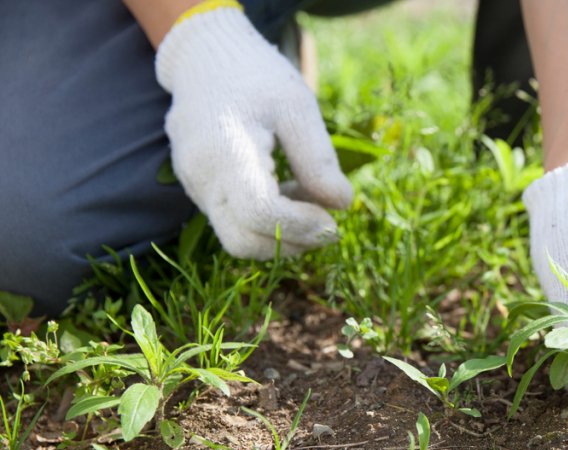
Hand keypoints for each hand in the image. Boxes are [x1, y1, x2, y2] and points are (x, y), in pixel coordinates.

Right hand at [155, 6, 351, 257]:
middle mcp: (202, 177)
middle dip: (291, 241)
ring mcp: (195, 186)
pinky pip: (232, 222)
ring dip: (280, 233)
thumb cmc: (255, 76)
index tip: (333, 221)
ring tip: (308, 196)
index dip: (301, 227)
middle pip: (244, 241)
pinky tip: (286, 189)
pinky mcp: (198, 190)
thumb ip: (318, 159)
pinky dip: (265, 221)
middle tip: (328, 223)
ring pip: (238, 238)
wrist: (204, 58)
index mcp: (226, 151)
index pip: (261, 213)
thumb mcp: (297, 106)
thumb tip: (342, 205)